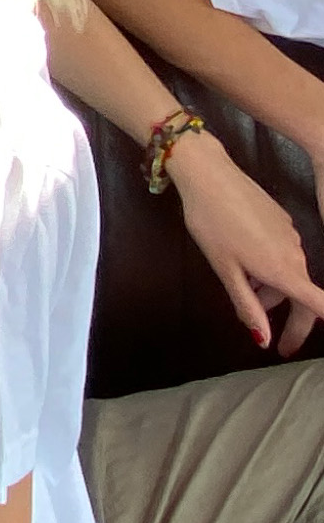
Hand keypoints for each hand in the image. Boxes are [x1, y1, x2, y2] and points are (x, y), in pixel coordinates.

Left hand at [170, 131, 323, 354]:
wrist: (209, 176)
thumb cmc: (212, 224)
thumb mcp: (225, 269)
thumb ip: (246, 305)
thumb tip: (264, 339)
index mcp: (284, 270)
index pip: (319, 306)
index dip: (311, 328)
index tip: (303, 346)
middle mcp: (295, 254)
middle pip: (304, 295)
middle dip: (293, 322)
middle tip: (282, 345)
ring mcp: (290, 236)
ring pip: (289, 274)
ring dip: (276, 292)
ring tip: (250, 297)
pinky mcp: (281, 221)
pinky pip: (283, 255)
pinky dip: (271, 270)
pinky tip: (248, 267)